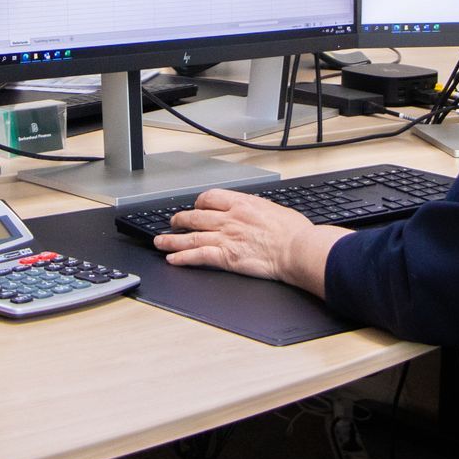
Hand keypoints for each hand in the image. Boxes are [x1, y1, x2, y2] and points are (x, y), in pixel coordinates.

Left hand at [153, 189, 342, 295]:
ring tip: (160, 242)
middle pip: (196, 216)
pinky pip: (198, 256)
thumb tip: (256, 212)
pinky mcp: (227, 257)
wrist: (298, 249)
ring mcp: (226, 238)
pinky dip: (183, 258)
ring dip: (172, 239)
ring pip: (191, 236)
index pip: (210, 198)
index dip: (199, 203)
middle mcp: (230, 218)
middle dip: (180, 220)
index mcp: (242, 204)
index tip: (196, 207)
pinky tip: (173, 260)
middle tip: (173, 223)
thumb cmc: (294, 232)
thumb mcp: (275, 209)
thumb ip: (259, 209)